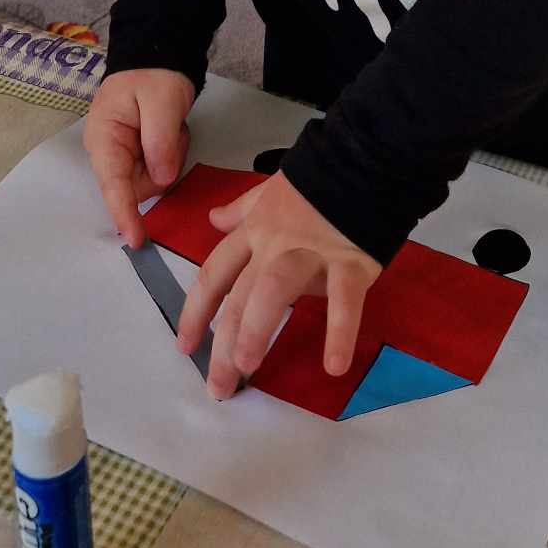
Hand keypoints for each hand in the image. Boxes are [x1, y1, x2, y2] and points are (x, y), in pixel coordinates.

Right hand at [83, 68, 194, 248]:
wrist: (158, 54)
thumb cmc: (154, 74)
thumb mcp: (162, 102)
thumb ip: (160, 142)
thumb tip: (161, 180)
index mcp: (104, 136)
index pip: (113, 184)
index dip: (124, 213)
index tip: (135, 239)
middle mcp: (107, 151)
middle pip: (136, 186)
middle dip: (162, 168)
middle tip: (174, 132)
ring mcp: (122, 155)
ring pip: (151, 181)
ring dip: (169, 159)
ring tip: (172, 126)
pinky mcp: (138, 155)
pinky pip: (159, 170)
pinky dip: (171, 154)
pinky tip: (171, 130)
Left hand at [178, 172, 380, 401]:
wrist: (363, 160)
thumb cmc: (316, 181)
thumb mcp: (270, 190)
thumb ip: (241, 210)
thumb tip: (213, 219)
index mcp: (255, 231)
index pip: (215, 274)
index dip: (195, 311)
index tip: (184, 346)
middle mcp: (274, 245)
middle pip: (240, 294)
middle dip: (222, 342)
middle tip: (218, 388)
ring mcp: (312, 252)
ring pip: (274, 289)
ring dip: (256, 329)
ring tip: (246, 368)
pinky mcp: (350, 261)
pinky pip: (344, 300)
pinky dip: (339, 332)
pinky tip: (334, 366)